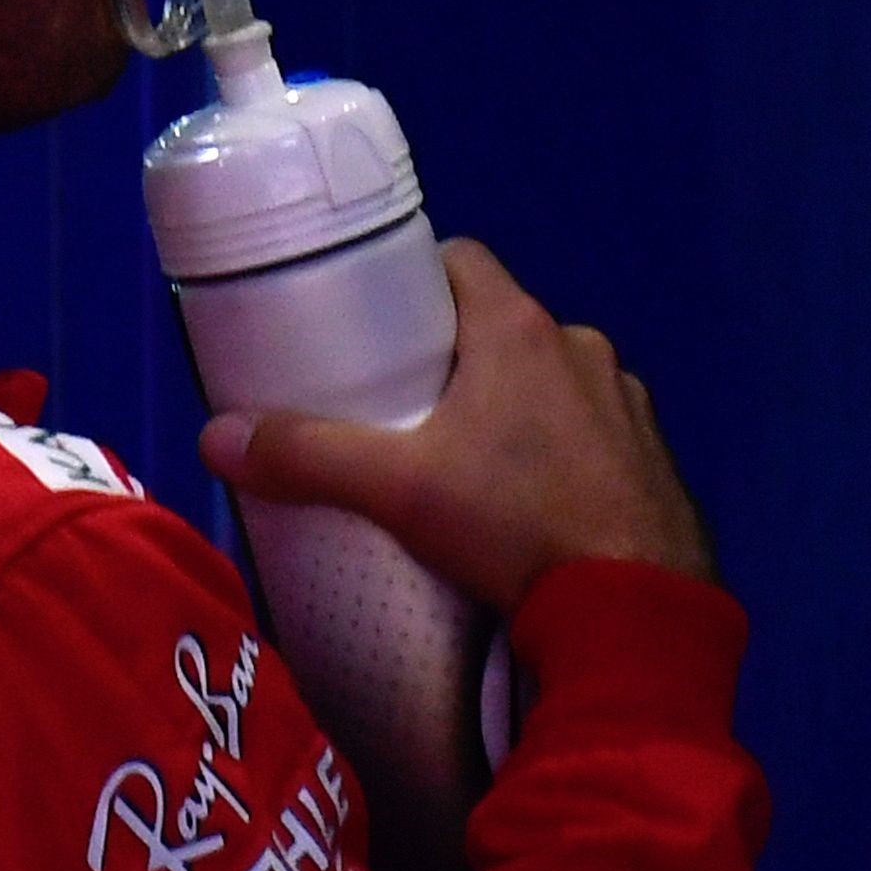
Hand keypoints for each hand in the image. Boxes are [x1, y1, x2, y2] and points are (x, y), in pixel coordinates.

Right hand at [204, 240, 715, 606]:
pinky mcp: (658, 460)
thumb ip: (307, 459)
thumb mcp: (400, 491)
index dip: (416, 281)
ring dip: (517, 408)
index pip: (463, 261)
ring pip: (556, 383)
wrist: (639, 608)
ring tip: (467, 468)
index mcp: (522, 329)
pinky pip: (598, 435)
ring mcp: (631, 404)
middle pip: (505, 326)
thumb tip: (213, 438)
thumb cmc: (516, 525)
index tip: (378, 325)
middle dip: (459, 358)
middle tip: (405, 410)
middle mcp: (584, 348)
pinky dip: (564, 454)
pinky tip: (534, 507)